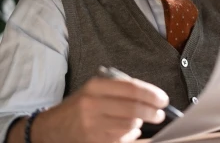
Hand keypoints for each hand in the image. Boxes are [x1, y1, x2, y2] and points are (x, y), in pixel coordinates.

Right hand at [31, 76, 168, 142]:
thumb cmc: (79, 105)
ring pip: (129, 126)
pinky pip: (121, 140)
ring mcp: (92, 126)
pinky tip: (133, 132)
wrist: (52, 128)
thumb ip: (118, 89)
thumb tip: (148, 96)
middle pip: (133, 108)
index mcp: (96, 86)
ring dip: (141, 124)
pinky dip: (131, 136)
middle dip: (152, 111)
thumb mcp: (94, 89)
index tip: (163, 98)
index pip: (131, 88)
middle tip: (160, 113)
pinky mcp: (94, 142)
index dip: (151, 94)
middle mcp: (93, 105)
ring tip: (143, 121)